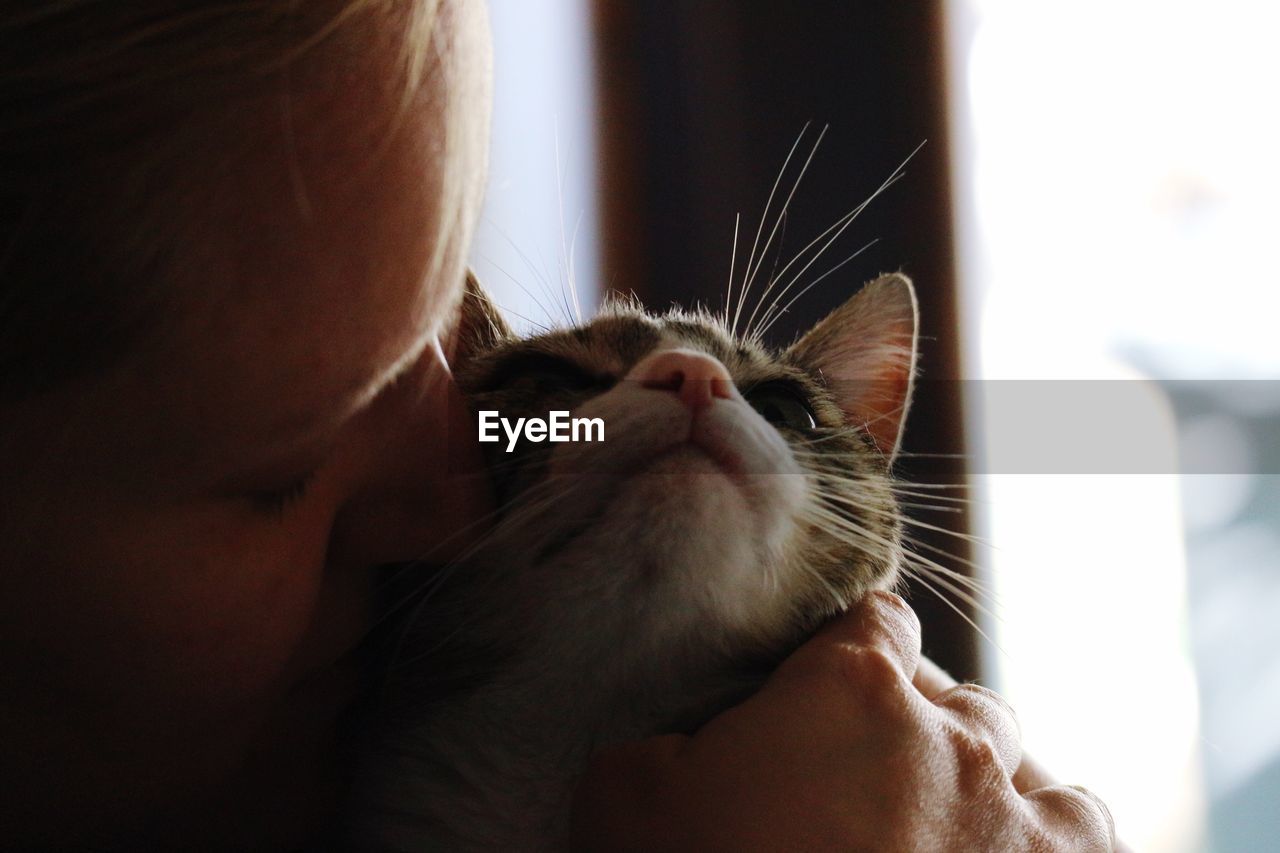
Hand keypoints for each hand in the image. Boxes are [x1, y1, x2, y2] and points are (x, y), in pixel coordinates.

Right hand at [569, 591, 1115, 850]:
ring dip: (986, 779)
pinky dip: (1048, 836)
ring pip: (1022, 758)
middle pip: (951, 694)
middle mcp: (954, 736)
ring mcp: (1020, 816)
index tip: (829, 680)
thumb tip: (684, 749)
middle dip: (913, 721)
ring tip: (941, 824)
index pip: (876, 618)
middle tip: (863, 776)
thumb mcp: (627, 797)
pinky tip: (1002, 851)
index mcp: (852, 687)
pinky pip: (1082, 827)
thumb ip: (665, 743)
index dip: (850, 645)